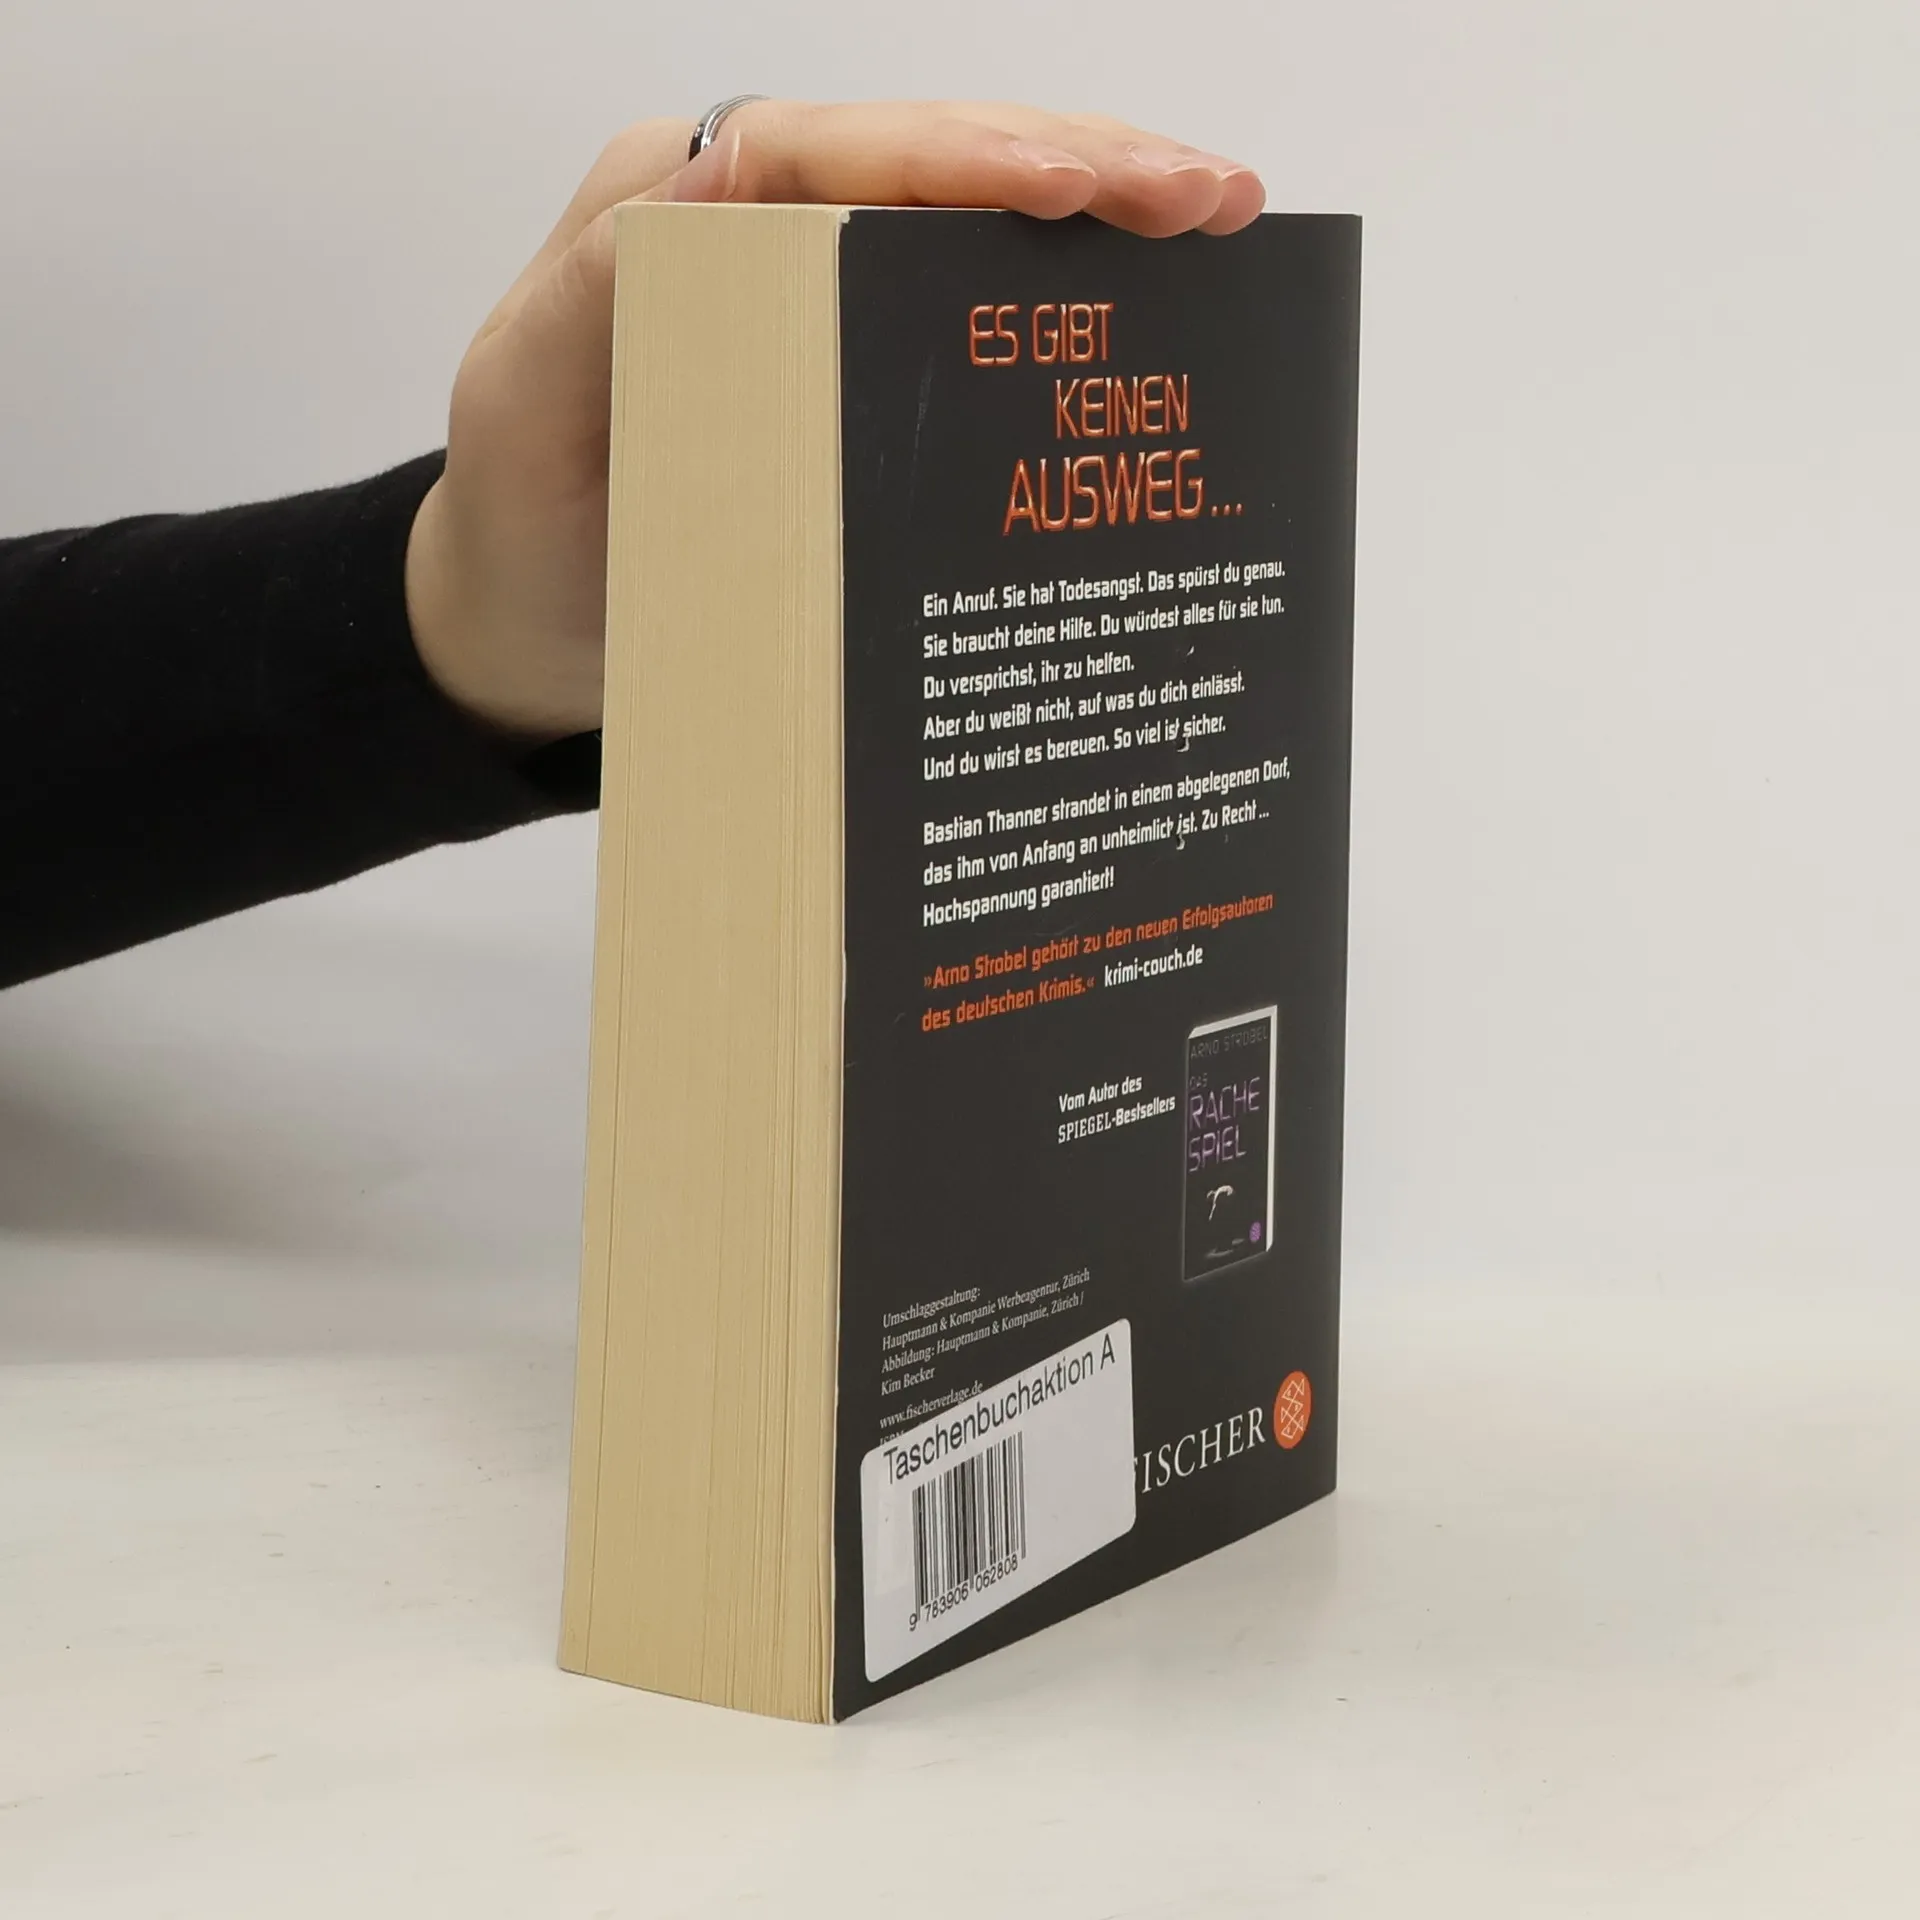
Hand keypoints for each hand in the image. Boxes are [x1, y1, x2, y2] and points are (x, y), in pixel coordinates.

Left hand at [404, 101, 1265, 739]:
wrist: (528, 628)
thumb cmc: (522, 524)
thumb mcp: (525, 404)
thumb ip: (595, 289)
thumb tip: (712, 173)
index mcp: (684, 207)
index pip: (843, 151)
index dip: (966, 158)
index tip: (1074, 186)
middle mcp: (766, 226)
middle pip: (941, 163)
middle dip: (1087, 163)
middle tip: (1213, 194)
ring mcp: (823, 293)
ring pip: (977, 227)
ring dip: (1105, 217)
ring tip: (1221, 219)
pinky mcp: (858, 365)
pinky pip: (971, 313)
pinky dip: (1067, 305)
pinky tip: (1155, 306)